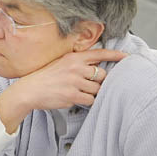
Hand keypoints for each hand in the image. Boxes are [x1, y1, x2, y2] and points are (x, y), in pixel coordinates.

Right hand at [0, 49, 126, 133]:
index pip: (99, 54)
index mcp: (73, 57)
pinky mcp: (73, 95)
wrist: (29, 90)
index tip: (127, 57)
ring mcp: (74, 81)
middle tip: (87, 84)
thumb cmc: (45, 77)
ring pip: (97, 89)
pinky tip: (75, 98)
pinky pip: (91, 100)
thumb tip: (97, 67)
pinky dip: (86, 101)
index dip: (115, 55)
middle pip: (102, 74)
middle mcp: (75, 67)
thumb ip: (78, 63)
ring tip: (78, 91)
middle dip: (98, 81)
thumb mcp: (61, 63)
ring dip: (91, 92)